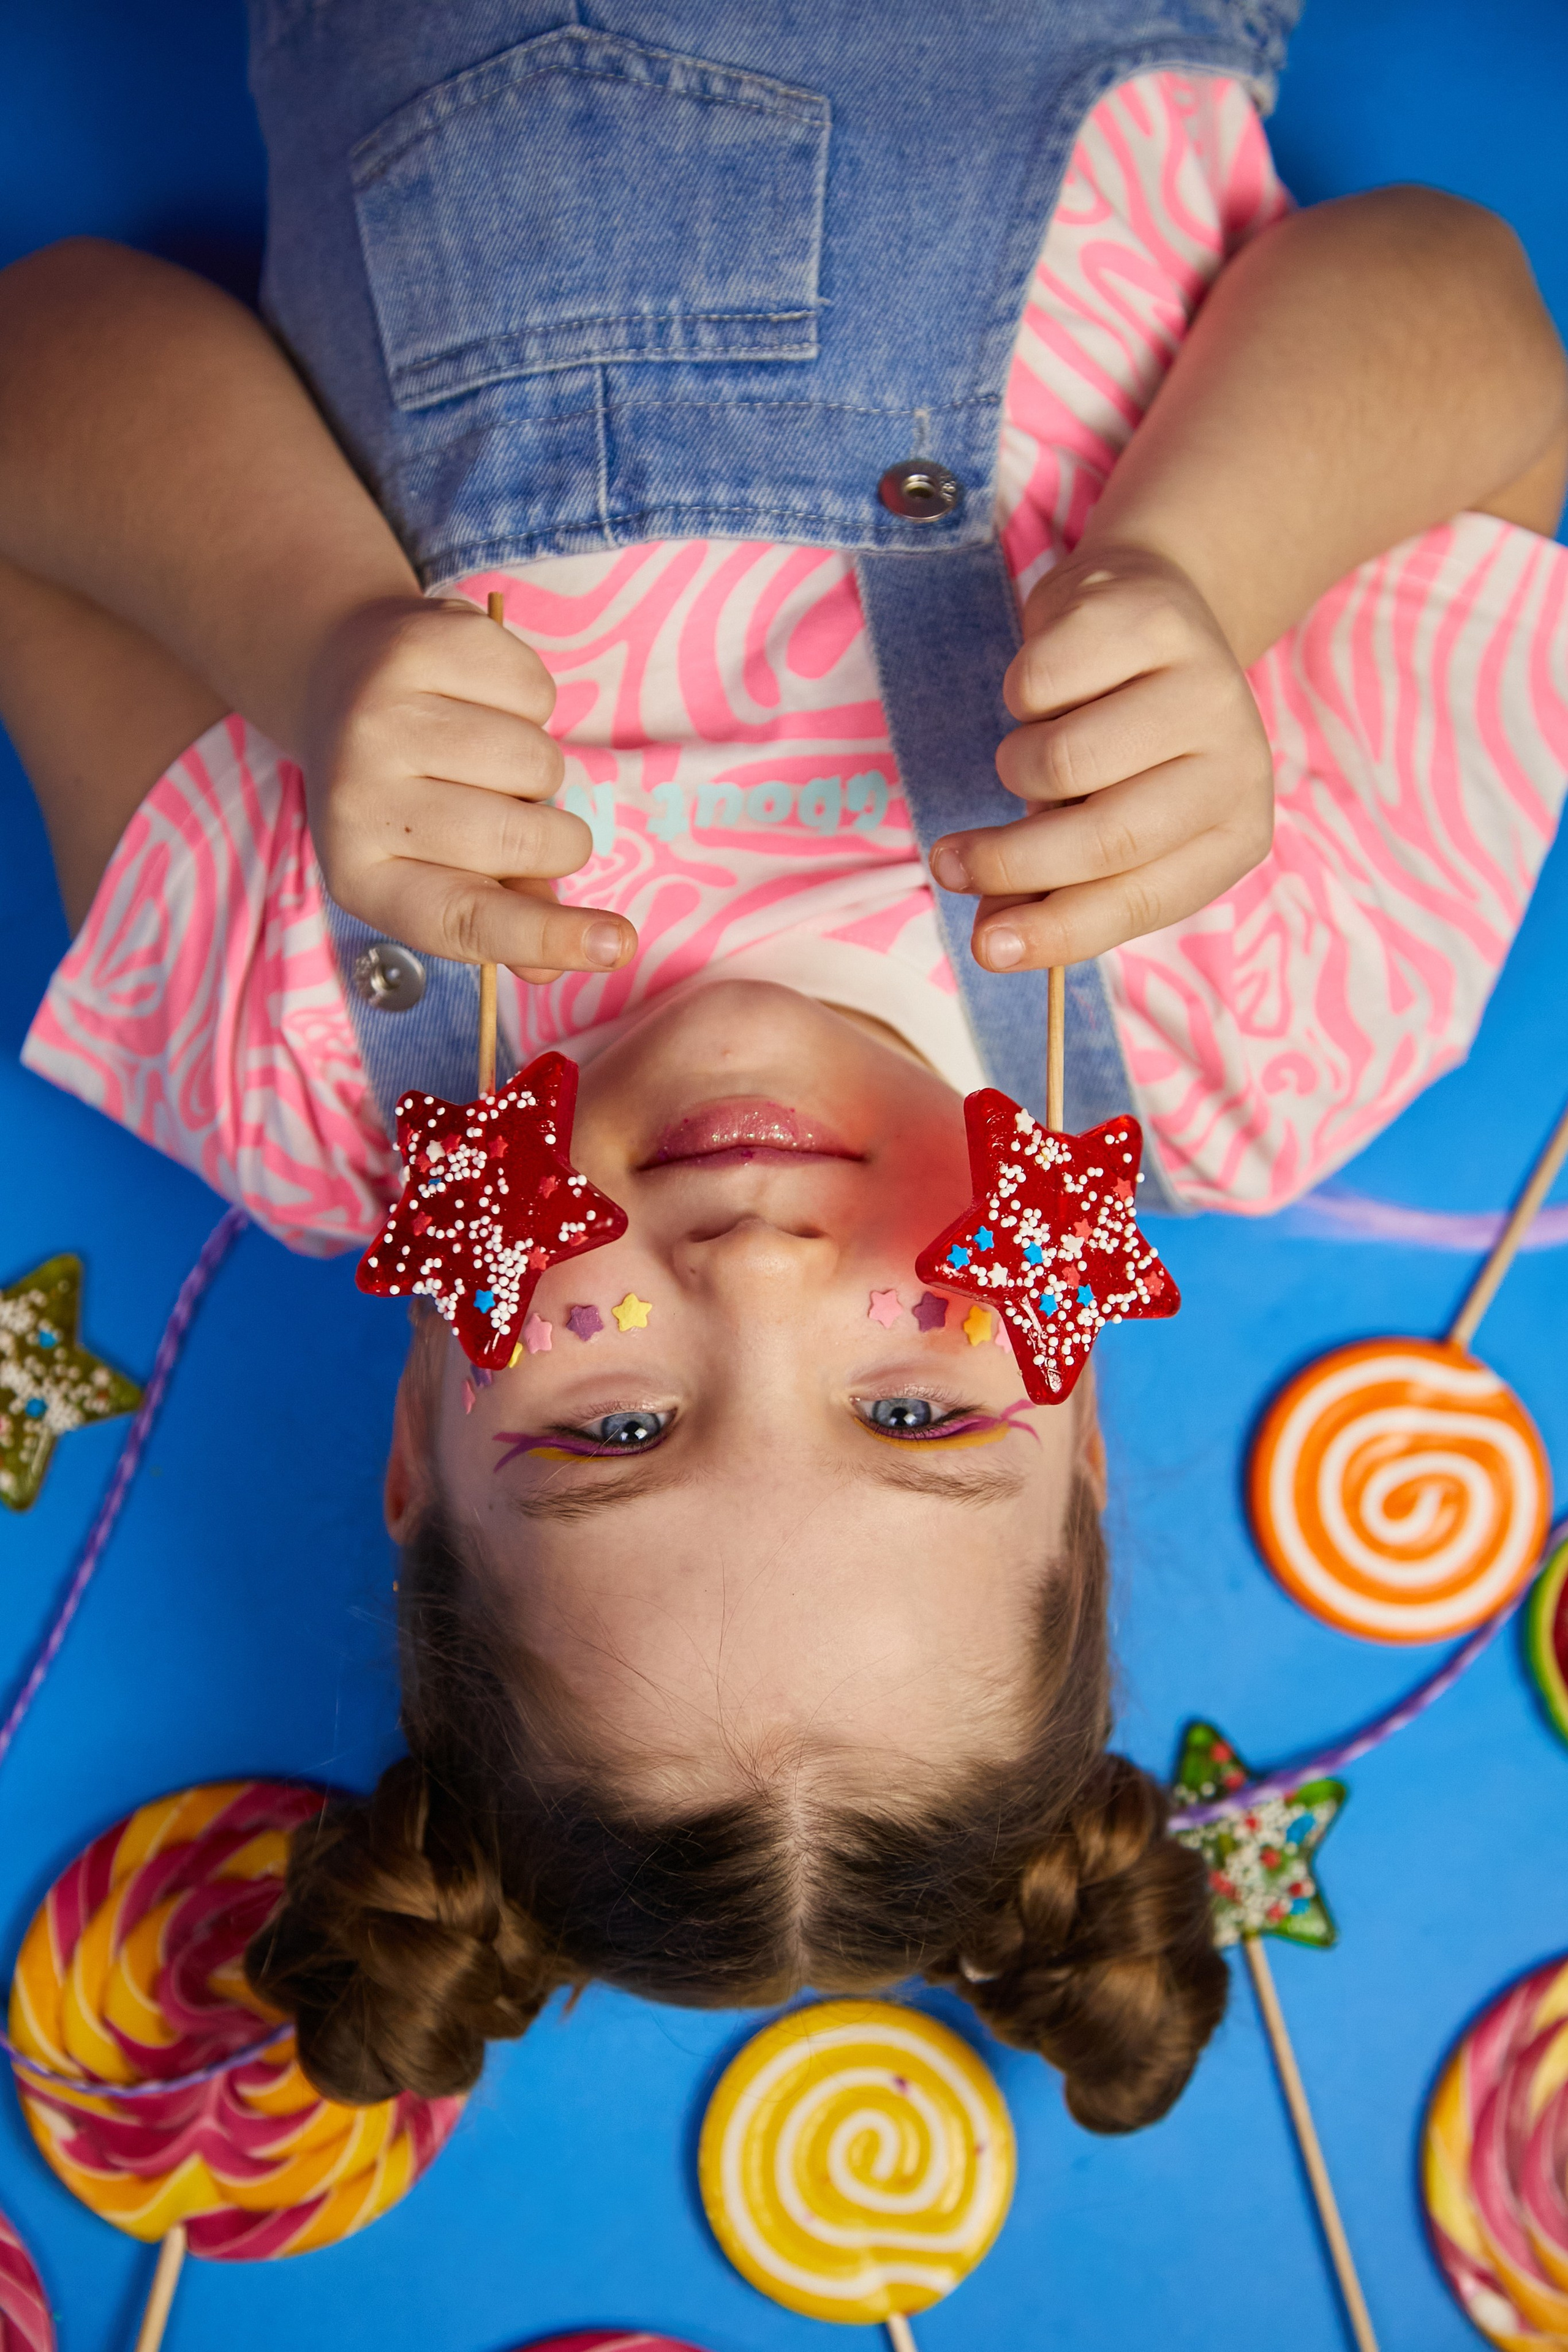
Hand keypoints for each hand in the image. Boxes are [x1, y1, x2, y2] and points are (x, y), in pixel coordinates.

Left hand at [300, 596, 634, 981]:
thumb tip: (556, 966)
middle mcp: (358, 797)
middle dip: (553, 836)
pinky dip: (530, 701)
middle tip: (517, 814)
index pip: (463, 919)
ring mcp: (382, 715)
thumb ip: (498, 918)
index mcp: (361, 873)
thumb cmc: (406, 795)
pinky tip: (484, 700)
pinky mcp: (418, 645)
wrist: (337, 677)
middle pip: (523, 840)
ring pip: (539, 765)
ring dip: (537, 767)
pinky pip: (537, 691)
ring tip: (490, 755)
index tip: (615, 945)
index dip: (543, 934)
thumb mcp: (433, 869)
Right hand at [929, 546, 1273, 969]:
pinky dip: (1020, 694)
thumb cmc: (1119, 744)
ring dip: (1017, 766)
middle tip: (947, 865)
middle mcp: (1240, 762)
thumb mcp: (1097, 826)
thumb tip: (991, 944)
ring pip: (1064, 760)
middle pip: (1106, 838)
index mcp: (1235, 832)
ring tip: (1029, 751)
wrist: (1150, 615)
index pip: (1142, 900)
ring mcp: (1206, 685)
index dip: (1058, 932)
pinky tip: (1050, 687)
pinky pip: (1040, 683)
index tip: (985, 950)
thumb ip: (1049, 889)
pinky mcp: (1154, 619)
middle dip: (1010, 862)